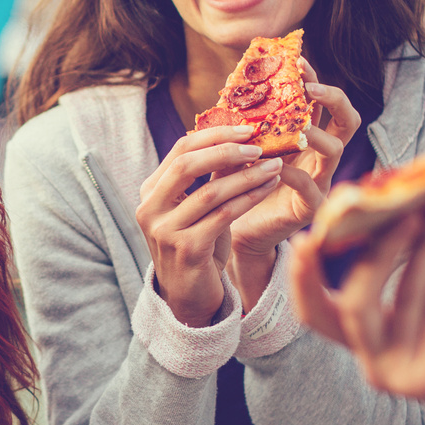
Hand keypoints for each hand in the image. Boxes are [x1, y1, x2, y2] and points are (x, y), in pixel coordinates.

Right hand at [136, 123, 283, 327]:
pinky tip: (267, 188)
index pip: (180, 150)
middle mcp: (150, 209)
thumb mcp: (200, 208)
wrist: (189, 295)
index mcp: (150, 192)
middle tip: (259, 146)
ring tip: (274, 166)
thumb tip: (239, 138)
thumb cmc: (198, 246)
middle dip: (227, 150)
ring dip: (247, 176)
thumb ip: (211, 177)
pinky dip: (249, 198)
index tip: (247, 128)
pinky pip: (223, 216)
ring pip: (210, 192)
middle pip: (188, 164)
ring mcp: (165, 231)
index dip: (215, 135)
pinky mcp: (186, 250)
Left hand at [229, 59, 361, 259]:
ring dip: (315, 134)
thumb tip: (234, 89)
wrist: (237, 229)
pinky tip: (274, 168)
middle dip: (334, 98)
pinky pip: (311, 187)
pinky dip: (293, 174)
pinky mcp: (310, 207)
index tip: (298, 61)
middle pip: (348, 119)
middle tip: (311, 88)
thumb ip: (243, 124)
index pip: (322, 102)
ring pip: (336, 149)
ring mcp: (320, 180)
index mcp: (307, 136)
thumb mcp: (240, 148)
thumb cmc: (240, 185)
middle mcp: (319, 156)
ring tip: (296, 129)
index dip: (315, 79)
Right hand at [290, 199, 424, 421]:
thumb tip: (415, 204)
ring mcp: (402, 373)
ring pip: (401, 298)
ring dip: (423, 250)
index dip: (303, 280)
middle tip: (399, 215)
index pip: (317, 314)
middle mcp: (376, 362)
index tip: (307, 238)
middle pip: (351, 305)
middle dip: (372, 255)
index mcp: (370, 340)